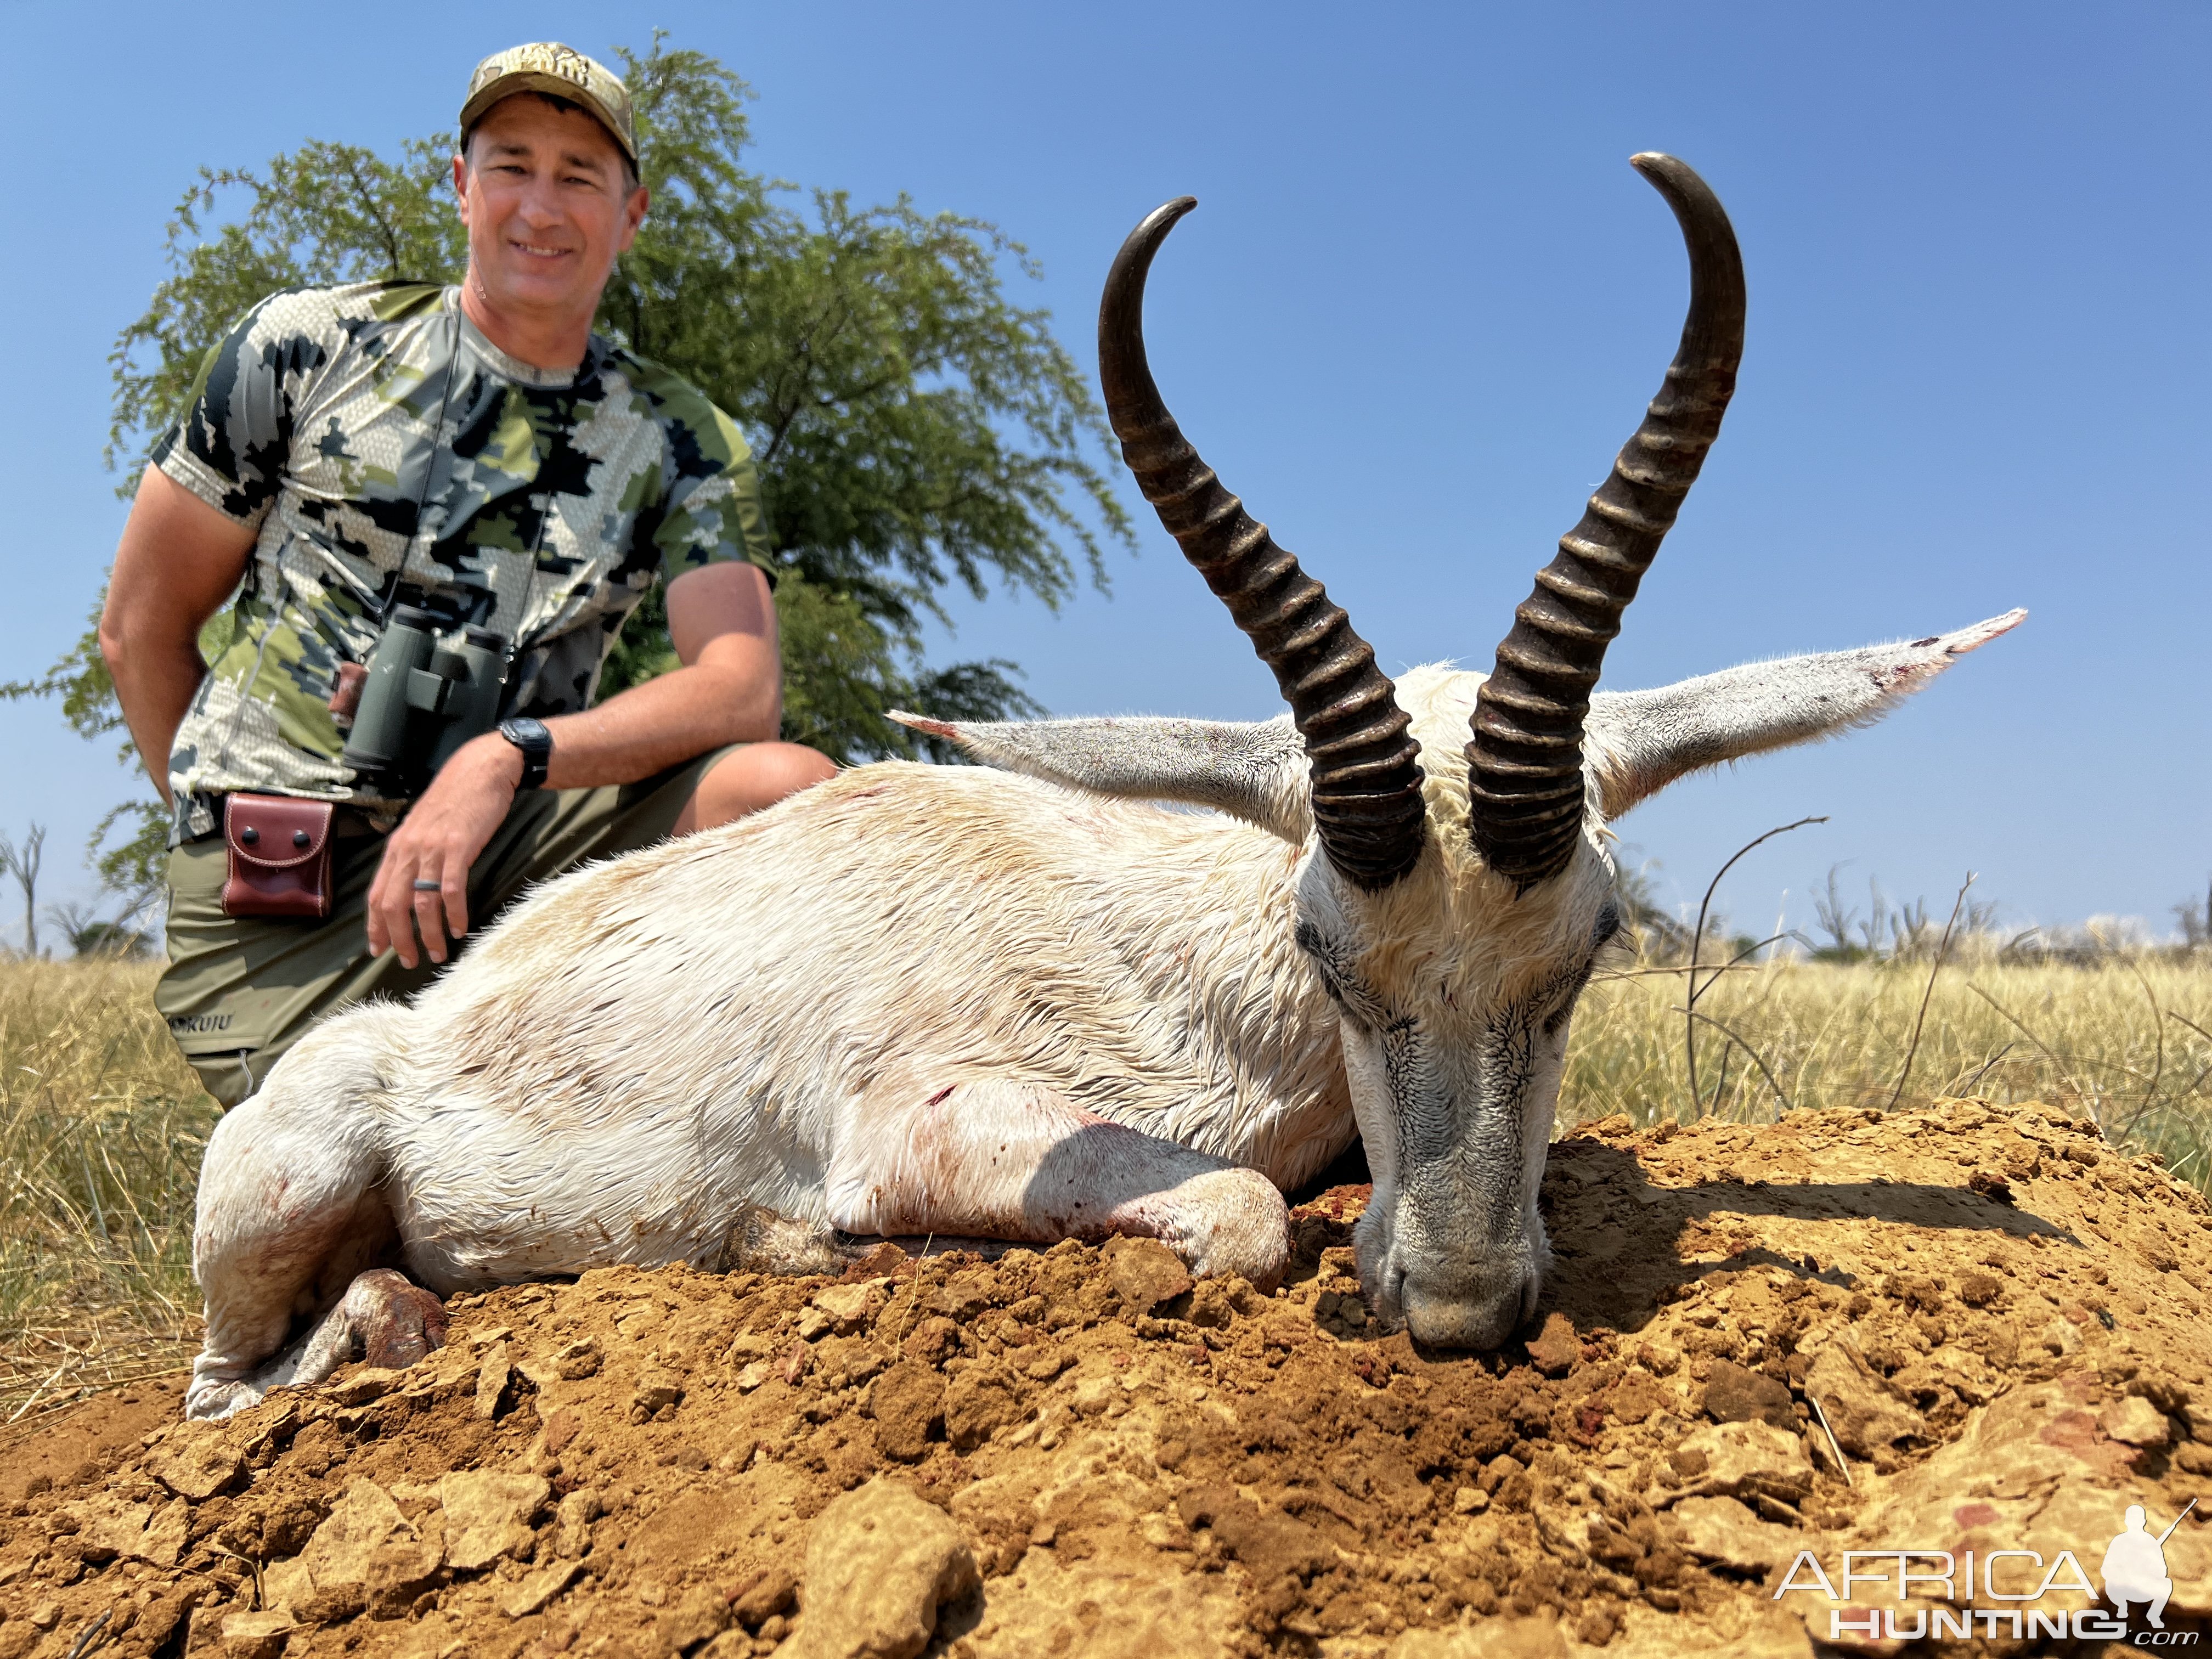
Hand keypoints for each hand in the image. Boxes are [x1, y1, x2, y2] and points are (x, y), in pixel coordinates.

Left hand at [366, 734, 524, 967]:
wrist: (480, 770)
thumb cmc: (456, 799)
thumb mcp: (425, 826)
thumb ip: (414, 853)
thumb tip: (410, 882)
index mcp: (398, 847)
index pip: (377, 893)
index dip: (375, 925)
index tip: (378, 949)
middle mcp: (408, 849)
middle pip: (393, 904)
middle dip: (399, 938)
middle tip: (409, 961)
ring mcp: (432, 848)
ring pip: (421, 902)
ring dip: (428, 933)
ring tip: (437, 953)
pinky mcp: (458, 847)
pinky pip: (451, 889)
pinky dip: (454, 913)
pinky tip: (460, 928)